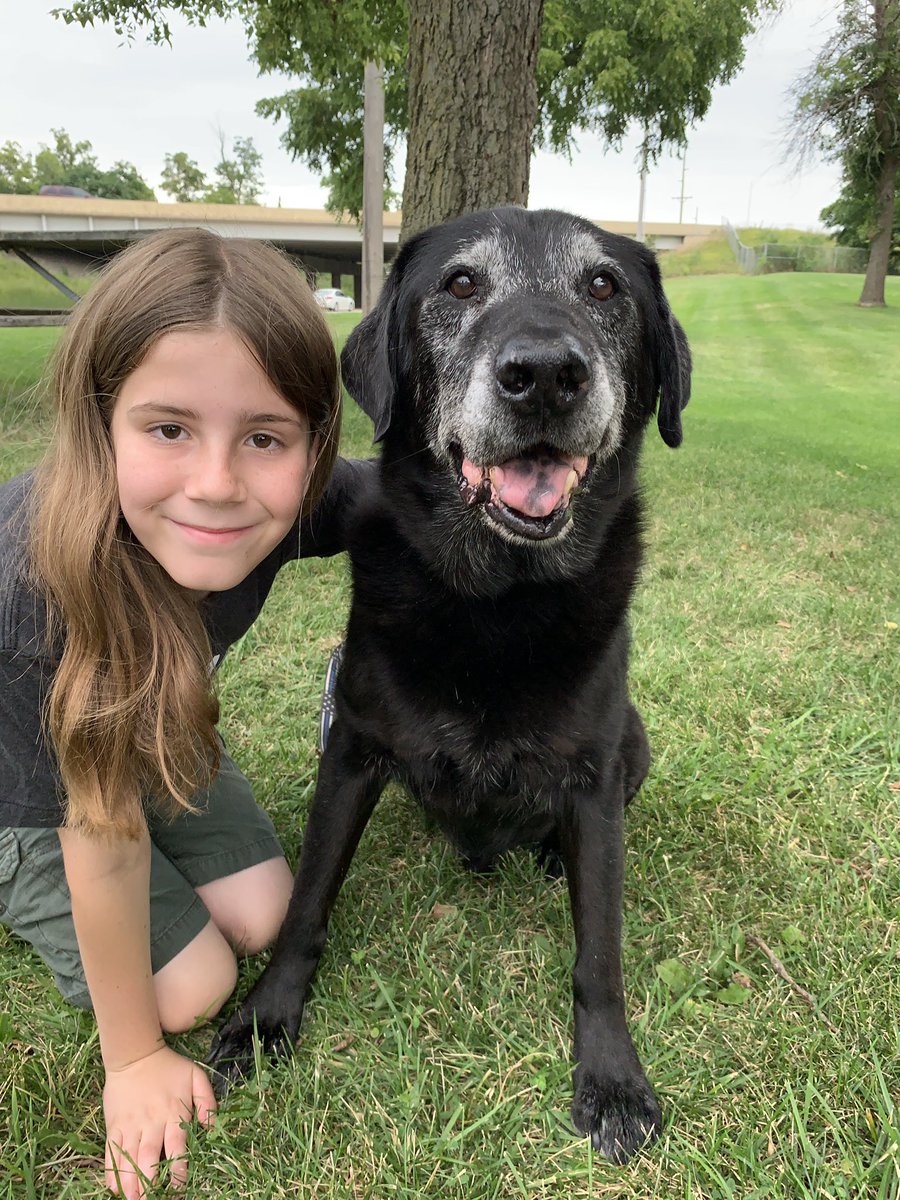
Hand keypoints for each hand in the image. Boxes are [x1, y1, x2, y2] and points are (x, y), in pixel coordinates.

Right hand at [102, 1044, 215, 1197]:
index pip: (176, 1147)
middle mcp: (150, 1122)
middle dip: (149, 1184)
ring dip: (130, 1183)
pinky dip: (111, 1172)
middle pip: (148, 1158)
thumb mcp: (196, 1076)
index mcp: (173, 1113)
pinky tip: (114, 1188)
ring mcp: (129, 1125)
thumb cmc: (169, 1067)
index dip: (177, 1171)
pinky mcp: (113, 1125)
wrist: (134, 1054)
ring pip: (127, 1159)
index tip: (179, 1188)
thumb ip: (207, 1101)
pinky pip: (110, 1152)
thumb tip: (212, 1128)